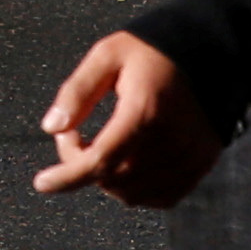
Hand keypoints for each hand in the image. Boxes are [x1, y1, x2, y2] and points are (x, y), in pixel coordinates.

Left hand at [32, 32, 223, 208]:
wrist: (208, 53)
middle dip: (82, 165)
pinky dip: (135, 189)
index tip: (42, 183)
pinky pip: (161, 197)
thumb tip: (51, 127)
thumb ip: (77, 91)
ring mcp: (192, 156)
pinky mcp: (202, 164)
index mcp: (145, 109)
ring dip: (107, 179)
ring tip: (100, 145)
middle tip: (75, 135)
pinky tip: (125, 163)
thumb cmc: (151, 52)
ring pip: (135, 193)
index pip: (101, 159)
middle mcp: (173, 139)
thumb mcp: (106, 56)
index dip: (68, 176)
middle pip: (114, 179)